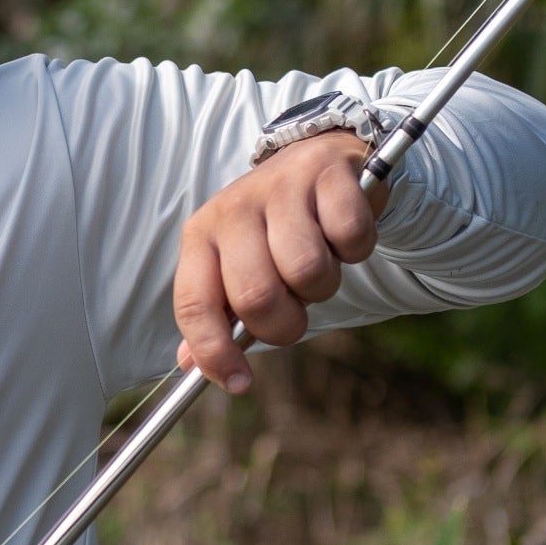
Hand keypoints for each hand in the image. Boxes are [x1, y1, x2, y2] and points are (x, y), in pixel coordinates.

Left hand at [174, 136, 387, 392]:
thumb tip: (189, 366)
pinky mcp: (329, 174)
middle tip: (296, 307)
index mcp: (201, 235)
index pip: (194, 305)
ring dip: (323, 286)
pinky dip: (356, 250)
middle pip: (256, 296)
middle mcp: (234, 209)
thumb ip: (215, 314)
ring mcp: (282, 187)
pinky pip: (350, 237)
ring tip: (318, 265)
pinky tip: (342, 236)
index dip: (214, 353)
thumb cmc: (273, 230)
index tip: (240, 384)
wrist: (317, 160)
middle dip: (285, 323)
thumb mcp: (234, 266)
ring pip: (306, 271)